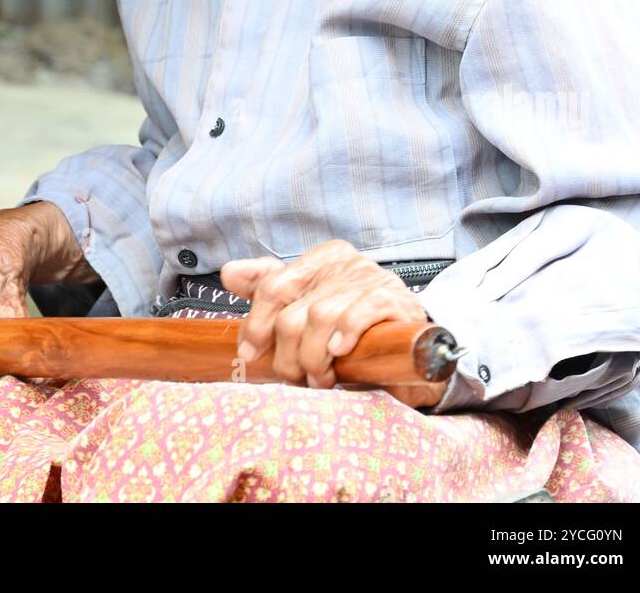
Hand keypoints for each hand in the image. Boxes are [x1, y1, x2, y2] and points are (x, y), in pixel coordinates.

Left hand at [220, 238, 447, 404]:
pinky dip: (345, 335)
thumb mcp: (308, 306)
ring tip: (321, 378)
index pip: (272, 285)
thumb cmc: (351, 327)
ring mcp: (370, 279)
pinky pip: (360, 313)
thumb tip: (230, 273)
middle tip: (296, 377)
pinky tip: (340, 354)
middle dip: (289, 356)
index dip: (256, 324)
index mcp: (318, 260)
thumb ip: (269, 288)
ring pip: (321, 317)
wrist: (409, 344)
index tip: (252, 353)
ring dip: (315, 359)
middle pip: (292, 312)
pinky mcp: (395, 300)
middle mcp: (343, 264)